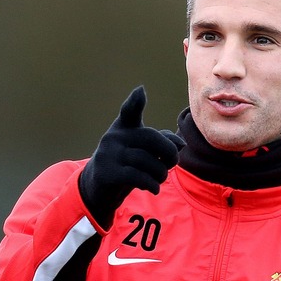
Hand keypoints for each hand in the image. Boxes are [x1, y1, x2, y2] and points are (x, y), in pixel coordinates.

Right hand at [79, 86, 184, 226]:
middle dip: (169, 152)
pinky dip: (151, 184)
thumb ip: (163, 142)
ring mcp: (108, 154)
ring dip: (161, 173)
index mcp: (125, 127)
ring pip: (146, 160)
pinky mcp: (107, 172)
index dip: (135, 102)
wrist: (99, 188)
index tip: (140, 91)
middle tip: (172, 163)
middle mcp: (114, 136)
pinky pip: (137, 176)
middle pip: (151, 138)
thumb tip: (180, 144)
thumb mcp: (145, 151)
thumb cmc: (129, 164)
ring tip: (160, 179)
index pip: (129, 111)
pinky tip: (155, 189)